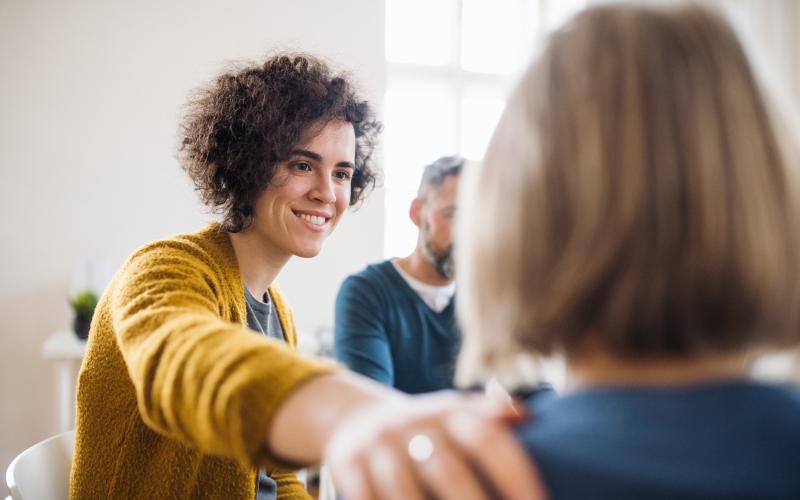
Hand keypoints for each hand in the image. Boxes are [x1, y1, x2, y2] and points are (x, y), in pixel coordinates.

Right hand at [324, 391, 546, 499]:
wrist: (357, 419)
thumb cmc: (425, 430)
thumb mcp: (455, 415)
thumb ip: (490, 416)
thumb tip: (528, 416)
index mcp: (449, 411)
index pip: (487, 438)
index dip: (515, 474)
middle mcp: (413, 423)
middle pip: (448, 469)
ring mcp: (377, 443)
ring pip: (404, 493)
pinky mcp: (346, 462)